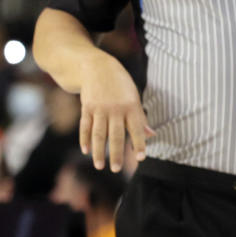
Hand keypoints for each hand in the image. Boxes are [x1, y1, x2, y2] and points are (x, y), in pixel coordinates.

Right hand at [79, 54, 154, 171]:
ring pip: (98, 133)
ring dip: (98, 151)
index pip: (136, 128)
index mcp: (131, 106)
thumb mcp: (134, 97)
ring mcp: (100, 108)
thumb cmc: (121, 85)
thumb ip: (140, 118)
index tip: (141, 157)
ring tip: (100, 166)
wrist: (98, 67)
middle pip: (115, 135)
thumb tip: (151, 135)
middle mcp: (116, 108)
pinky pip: (85, 126)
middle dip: (116, 153)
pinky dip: (84, 139)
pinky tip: (86, 150)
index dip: (139, 143)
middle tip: (116, 169)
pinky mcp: (87, 107)